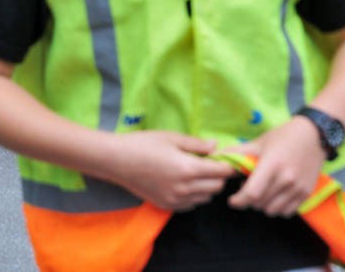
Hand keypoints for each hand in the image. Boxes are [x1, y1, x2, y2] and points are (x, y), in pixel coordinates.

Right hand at [104, 131, 235, 211]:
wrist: (116, 161)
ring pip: (205, 198)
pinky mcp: (167, 206)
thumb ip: (196, 144)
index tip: (226, 159)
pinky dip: (193, 196)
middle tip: (208, 164)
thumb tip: (216, 146)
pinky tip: (182, 183)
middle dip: (218, 176)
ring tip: (193, 173)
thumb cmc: (143, 144)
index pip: (222, 172)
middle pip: (217, 187)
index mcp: (188, 168)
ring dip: (206, 186)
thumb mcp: (171, 137)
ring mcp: (176, 200)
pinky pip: (191, 205)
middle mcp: (185, 188)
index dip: (227, 164)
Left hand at [224, 117, 324, 216]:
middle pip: (260, 203)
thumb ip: (236, 153)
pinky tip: (274, 195)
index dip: (239, 200)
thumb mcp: (258, 142)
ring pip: (272, 210)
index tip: (232, 200)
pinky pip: (287, 212)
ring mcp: (298, 188)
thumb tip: (213, 157)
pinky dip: (277, 208)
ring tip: (262, 190)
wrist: (314, 136)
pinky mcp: (306, 194)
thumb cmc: (282, 137)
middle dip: (248, 200)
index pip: (252, 193)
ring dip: (262, 205)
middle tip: (247, 187)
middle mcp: (286, 178)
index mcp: (272, 164)